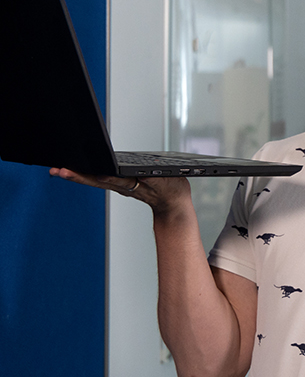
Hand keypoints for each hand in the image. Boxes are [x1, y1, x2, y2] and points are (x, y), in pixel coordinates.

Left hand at [49, 167, 189, 212]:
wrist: (172, 205)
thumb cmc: (171, 192)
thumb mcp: (166, 183)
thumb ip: (153, 179)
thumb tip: (141, 176)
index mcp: (133, 184)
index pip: (112, 179)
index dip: (98, 176)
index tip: (86, 174)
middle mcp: (122, 186)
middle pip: (96, 180)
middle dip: (78, 176)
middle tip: (59, 171)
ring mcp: (119, 186)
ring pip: (94, 180)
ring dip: (77, 176)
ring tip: (59, 171)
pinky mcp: (119, 184)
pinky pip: (99, 179)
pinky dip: (86, 175)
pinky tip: (77, 172)